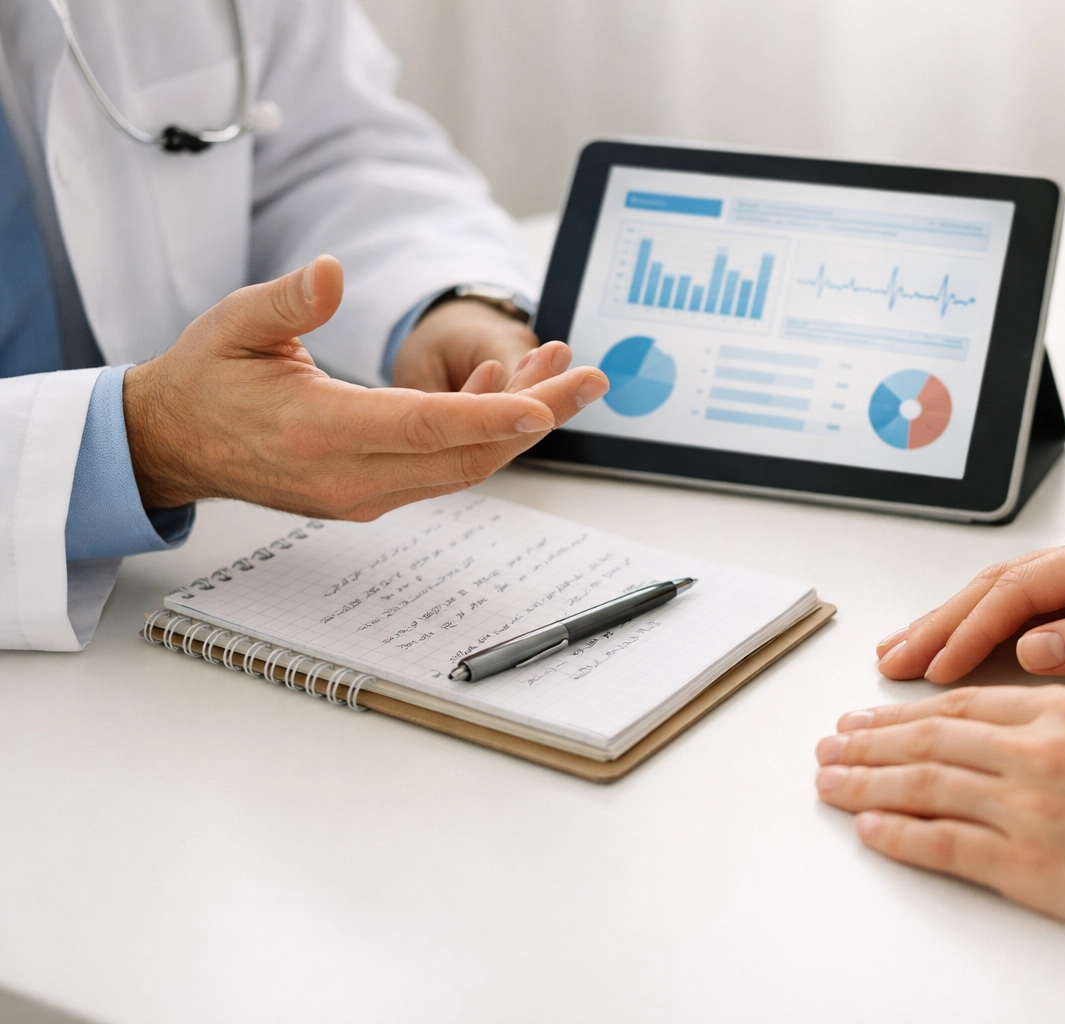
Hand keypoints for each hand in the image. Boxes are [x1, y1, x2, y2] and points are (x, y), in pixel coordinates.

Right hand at [122, 256, 607, 516]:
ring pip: (463, 466)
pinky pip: (443, 467)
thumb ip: (289, 301)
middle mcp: (347, 476)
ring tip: (561, 371)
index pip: (422, 429)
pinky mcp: (372, 494)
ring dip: (518, 423)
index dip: (490, 416)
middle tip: (591, 379)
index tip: (546, 404)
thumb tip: (333, 273)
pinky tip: (504, 384)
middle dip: (536, 418)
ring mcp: (362, 494)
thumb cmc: (208, 378)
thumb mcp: (234, 324)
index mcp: (315, 431)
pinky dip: (482, 431)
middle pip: (465, 456)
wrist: (177, 443)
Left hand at [815, 685, 1064, 1023]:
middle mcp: (1037, 751)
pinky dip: (898, 835)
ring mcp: (1028, 808)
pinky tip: (869, 830)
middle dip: (869, 740)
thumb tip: (1050, 706)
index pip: (965, 705)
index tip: (875, 712)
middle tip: (830, 742)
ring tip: (828, 780)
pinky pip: (944, 844)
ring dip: (865, 782)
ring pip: (922, 785)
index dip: (909, 709)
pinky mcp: (1029, 866)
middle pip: (929, 739)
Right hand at [875, 517, 1064, 683]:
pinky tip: (964, 645)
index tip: (933, 668)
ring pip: (1009, 593)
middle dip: (940, 621)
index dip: (969, 629)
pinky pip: (1033, 606)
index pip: (1021, 590)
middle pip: (999, 584)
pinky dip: (991, 626)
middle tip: (891, 659)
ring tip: (906, 651)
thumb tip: (1031, 648)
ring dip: (955, 621)